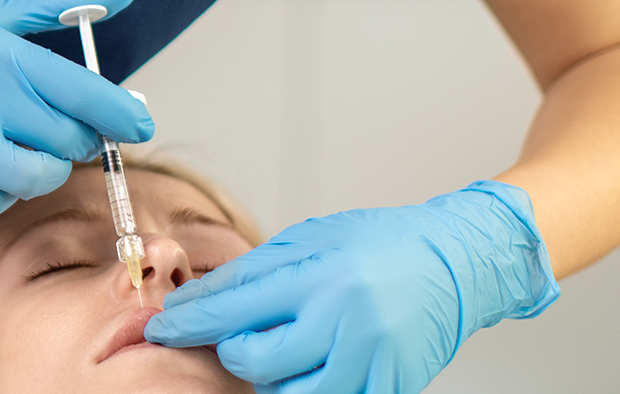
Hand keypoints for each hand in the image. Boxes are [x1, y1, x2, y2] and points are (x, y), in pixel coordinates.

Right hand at [0, 0, 152, 213]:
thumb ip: (60, 3)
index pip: (84, 94)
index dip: (123, 114)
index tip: (140, 123)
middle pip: (64, 140)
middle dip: (81, 139)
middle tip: (72, 127)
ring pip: (32, 177)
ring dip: (46, 170)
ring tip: (37, 149)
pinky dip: (5, 188)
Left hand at [145, 181, 559, 392]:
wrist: (457, 262)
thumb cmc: (380, 243)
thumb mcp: (309, 241)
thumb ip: (253, 273)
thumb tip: (195, 301)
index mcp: (321, 275)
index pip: (232, 307)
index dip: (188, 321)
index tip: (163, 327)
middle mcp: (345, 320)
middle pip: (254, 359)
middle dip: (232, 350)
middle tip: (234, 336)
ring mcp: (368, 359)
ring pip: (286, 392)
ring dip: (268, 375)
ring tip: (278, 347)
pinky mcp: (387, 385)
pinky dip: (306, 387)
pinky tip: (308, 362)